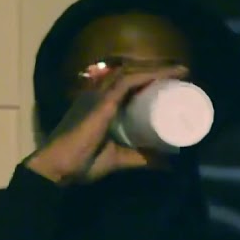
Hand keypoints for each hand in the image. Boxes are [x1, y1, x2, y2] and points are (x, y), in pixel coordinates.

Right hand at [25, 64, 188, 184]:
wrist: (59, 168)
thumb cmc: (80, 164)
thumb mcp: (118, 159)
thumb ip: (139, 159)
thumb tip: (168, 163)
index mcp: (100, 105)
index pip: (127, 84)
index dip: (148, 80)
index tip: (171, 83)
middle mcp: (99, 95)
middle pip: (131, 75)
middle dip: (157, 72)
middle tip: (181, 75)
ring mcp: (99, 96)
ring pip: (133, 74)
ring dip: (157, 70)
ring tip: (179, 72)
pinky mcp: (102, 102)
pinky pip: (129, 82)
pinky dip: (148, 76)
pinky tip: (165, 74)